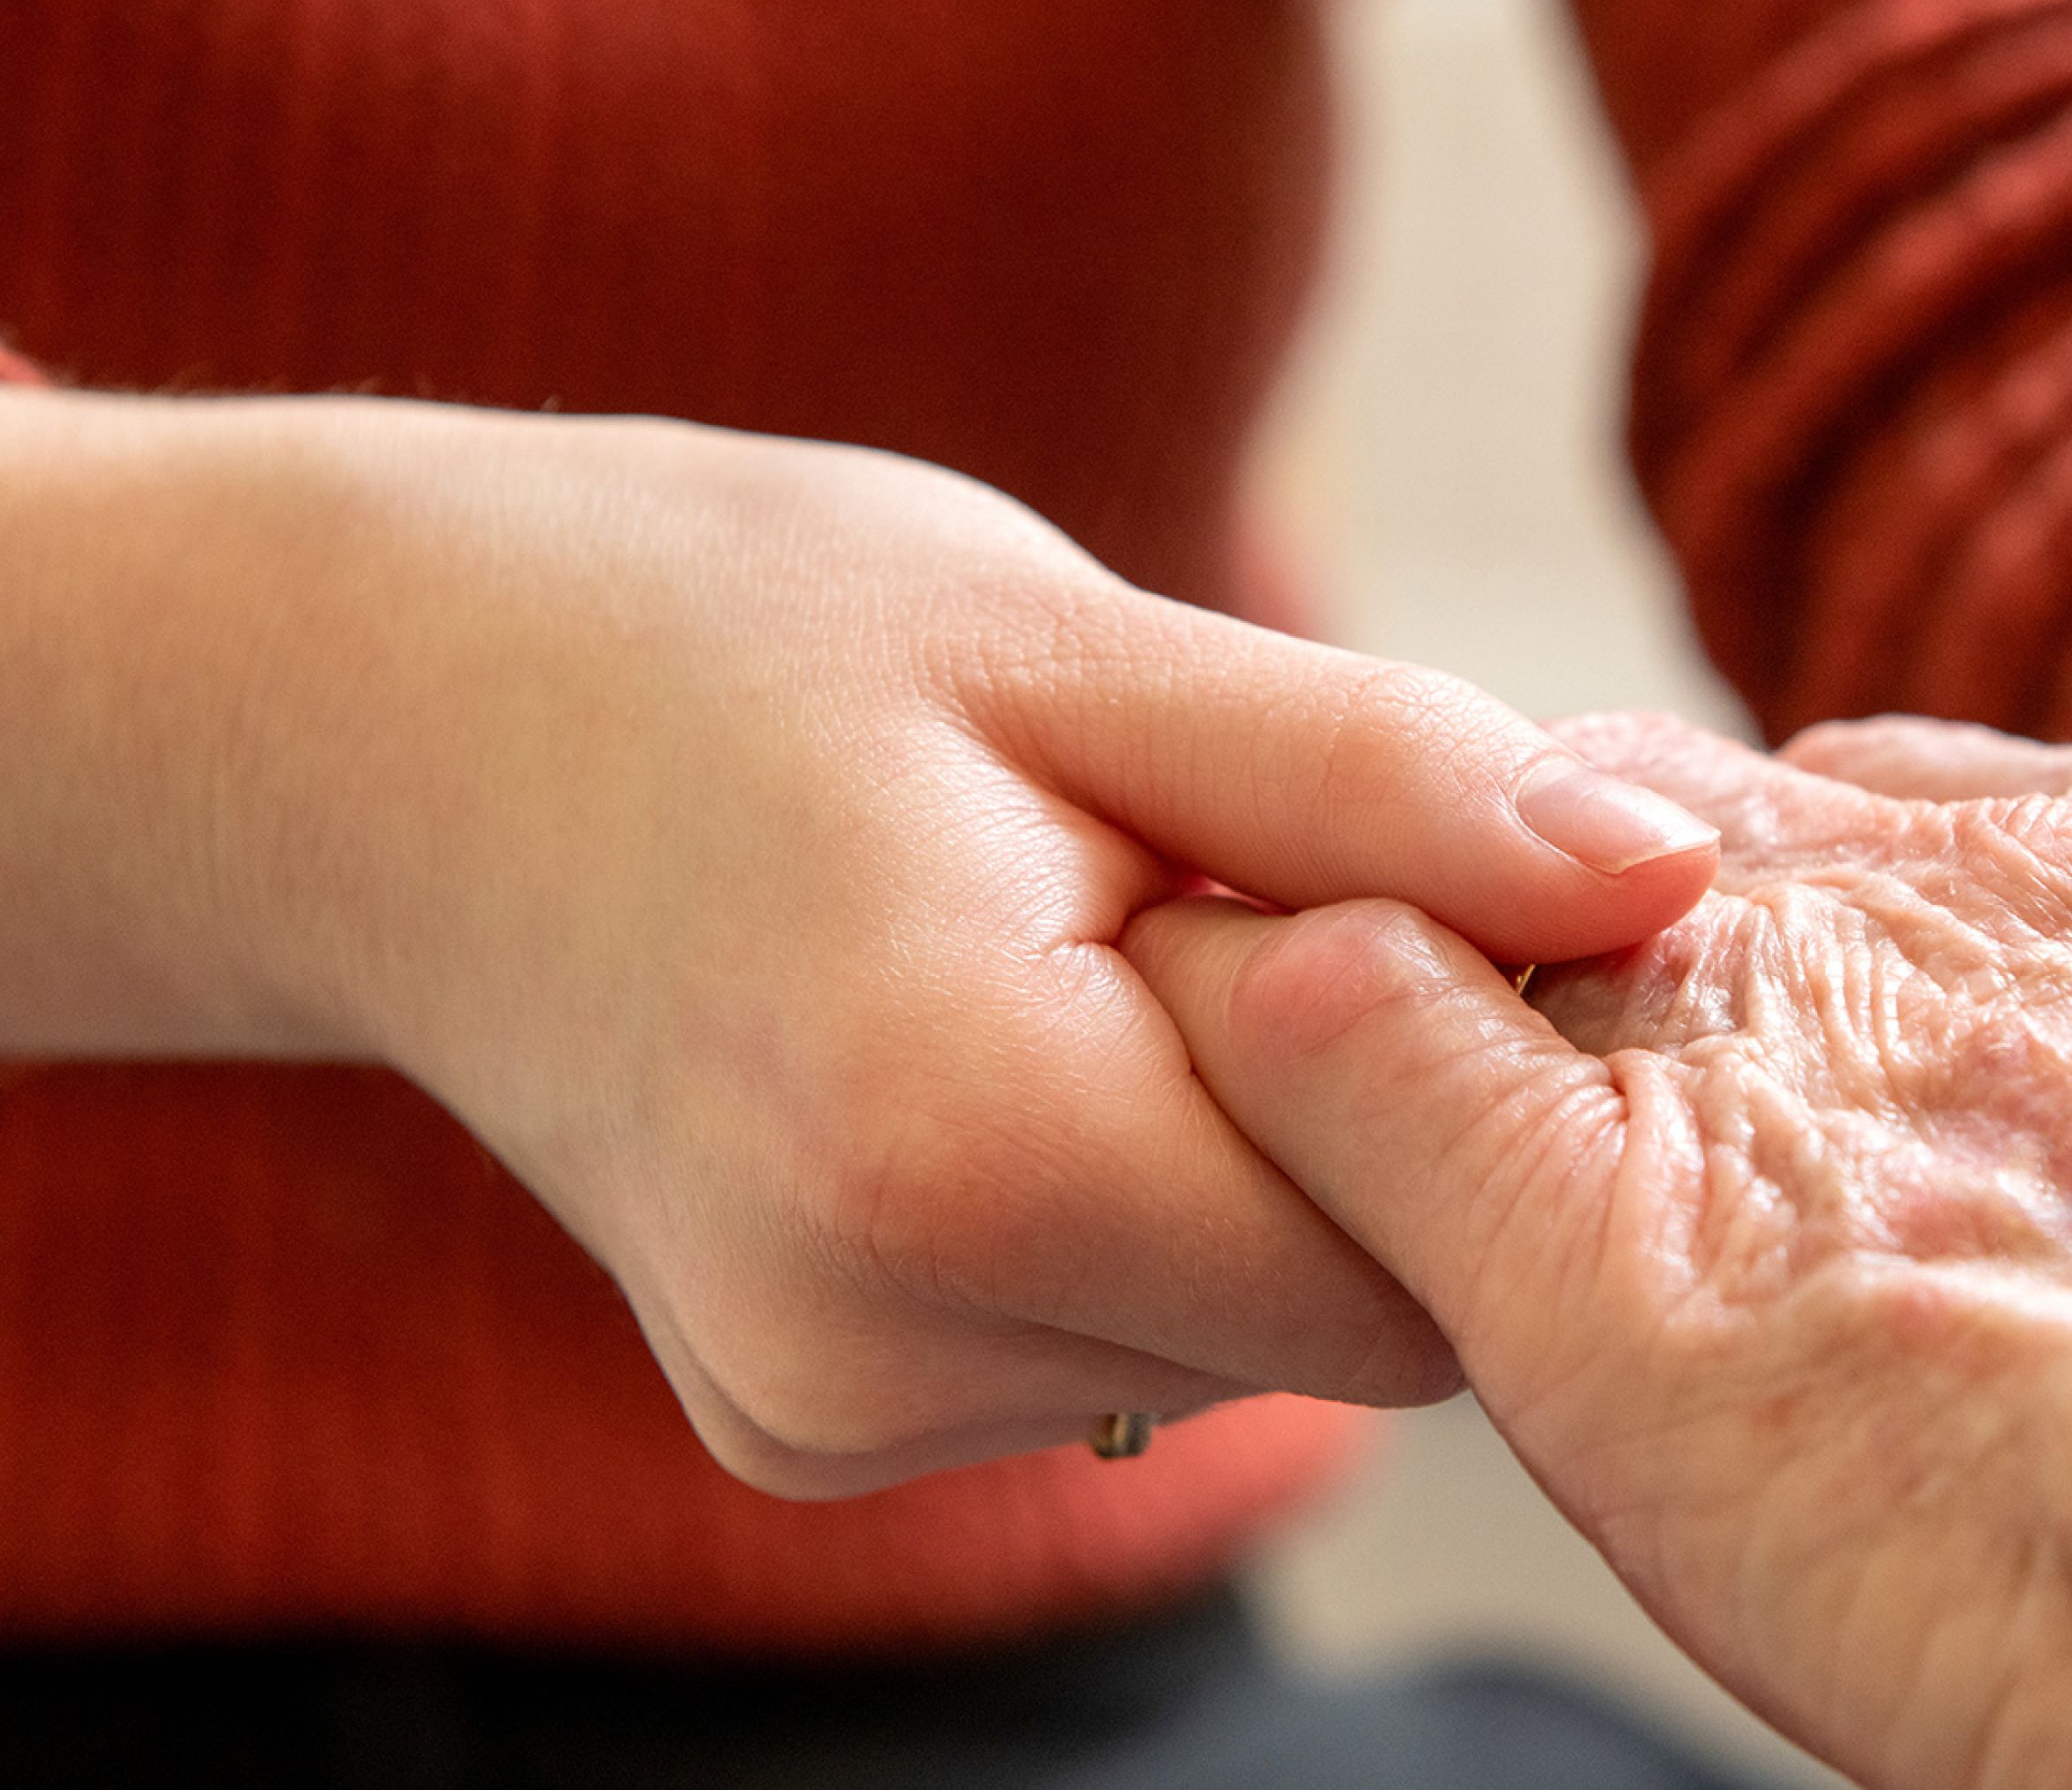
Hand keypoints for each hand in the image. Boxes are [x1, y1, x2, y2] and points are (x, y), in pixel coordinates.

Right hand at [0, 373, 1720, 1495]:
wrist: (392, 738)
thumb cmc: (726, 643)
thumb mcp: (1075, 649)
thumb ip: (1387, 793)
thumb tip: (1678, 883)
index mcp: (950, 1146)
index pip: (1415, 1246)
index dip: (1491, 1072)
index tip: (1458, 894)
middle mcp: (871, 1345)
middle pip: (1337, 1323)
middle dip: (1376, 1121)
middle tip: (1258, 885)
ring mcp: (823, 1417)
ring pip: (1237, 1347)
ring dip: (1252, 1158)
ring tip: (1101, 942)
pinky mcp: (807, 1429)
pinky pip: (1111, 1349)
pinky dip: (1137, 1205)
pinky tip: (1022, 1037)